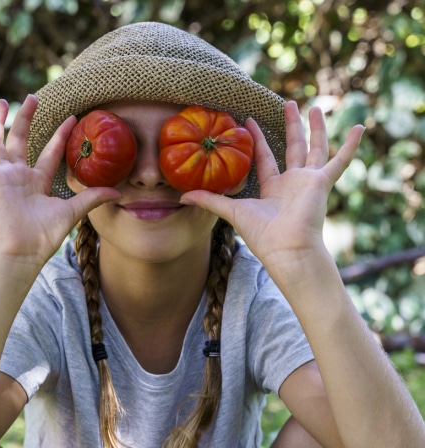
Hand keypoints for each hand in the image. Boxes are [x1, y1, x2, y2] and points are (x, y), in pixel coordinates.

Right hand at [0, 96, 120, 269]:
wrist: (23, 251)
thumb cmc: (44, 236)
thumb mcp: (72, 211)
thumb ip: (92, 197)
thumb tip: (119, 192)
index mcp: (38, 182)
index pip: (49, 153)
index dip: (60, 135)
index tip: (72, 118)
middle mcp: (19, 176)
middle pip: (21, 141)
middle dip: (26, 119)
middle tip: (33, 97)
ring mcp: (4, 176)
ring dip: (1, 121)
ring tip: (5, 100)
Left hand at [179, 101, 364, 270]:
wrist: (286, 250)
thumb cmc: (261, 235)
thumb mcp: (231, 212)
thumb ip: (209, 201)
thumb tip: (181, 197)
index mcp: (273, 188)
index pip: (265, 157)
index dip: (258, 139)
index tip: (250, 120)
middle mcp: (292, 183)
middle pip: (292, 148)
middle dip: (290, 126)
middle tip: (288, 103)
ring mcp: (309, 181)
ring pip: (314, 148)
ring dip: (316, 128)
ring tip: (315, 107)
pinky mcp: (322, 182)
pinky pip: (339, 161)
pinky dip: (350, 146)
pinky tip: (360, 127)